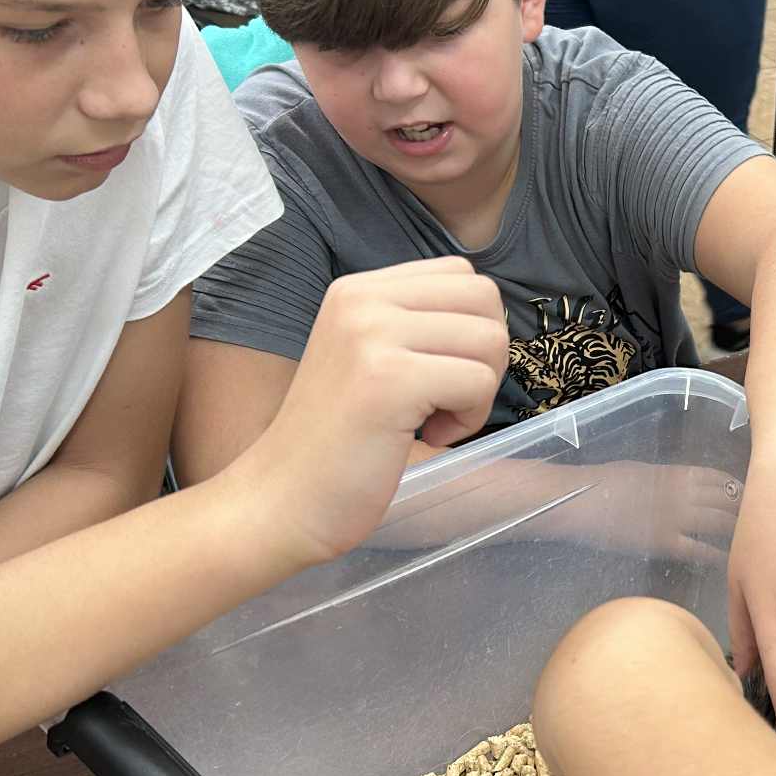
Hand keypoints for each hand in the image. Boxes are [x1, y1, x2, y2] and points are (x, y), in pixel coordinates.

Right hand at [225, 258, 508, 564]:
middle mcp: (362, 299)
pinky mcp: (389, 379)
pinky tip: (426, 437)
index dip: (472, 329)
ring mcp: (372, 335)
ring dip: (477, 391)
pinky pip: (478, 382)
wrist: (282, 500)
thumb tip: (493, 320)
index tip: (438, 376)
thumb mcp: (368, 359)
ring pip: (488, 339)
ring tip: (431, 420)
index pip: (461, 275)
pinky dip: (468, 419)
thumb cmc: (336, 444)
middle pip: (483, 298)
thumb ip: (416, 327)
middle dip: (485, 357)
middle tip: (446, 400)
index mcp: (358, 290)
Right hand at [556, 462, 741, 563]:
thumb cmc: (605, 481)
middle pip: (727, 501)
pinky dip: (717, 554)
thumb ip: (667, 478)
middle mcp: (684, 493)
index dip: (737, 488)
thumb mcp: (642, 470)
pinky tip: (729, 560)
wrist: (583, 500)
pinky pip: (700, 549)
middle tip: (758, 520)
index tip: (748, 495)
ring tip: (750, 539)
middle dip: (745, 510)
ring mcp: (676, 518)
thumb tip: (682, 484)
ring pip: (720, 523)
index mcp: (677, 473)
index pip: (720, 479)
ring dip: (738, 530)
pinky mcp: (665, 543)